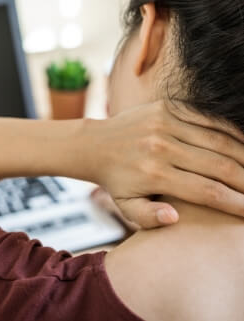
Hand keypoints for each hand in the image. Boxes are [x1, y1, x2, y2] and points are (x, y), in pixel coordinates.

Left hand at [84, 100, 243, 228]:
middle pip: (219, 165)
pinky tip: (242, 145)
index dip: (236, 203)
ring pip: (219, 140)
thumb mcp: (125, 206)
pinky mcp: (166, 108)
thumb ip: (148, 218)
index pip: (207, 191)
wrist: (95, 144)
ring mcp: (164, 123)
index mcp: (154, 174)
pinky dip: (230, 131)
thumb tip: (176, 217)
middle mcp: (161, 147)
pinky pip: (207, 119)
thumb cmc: (115, 180)